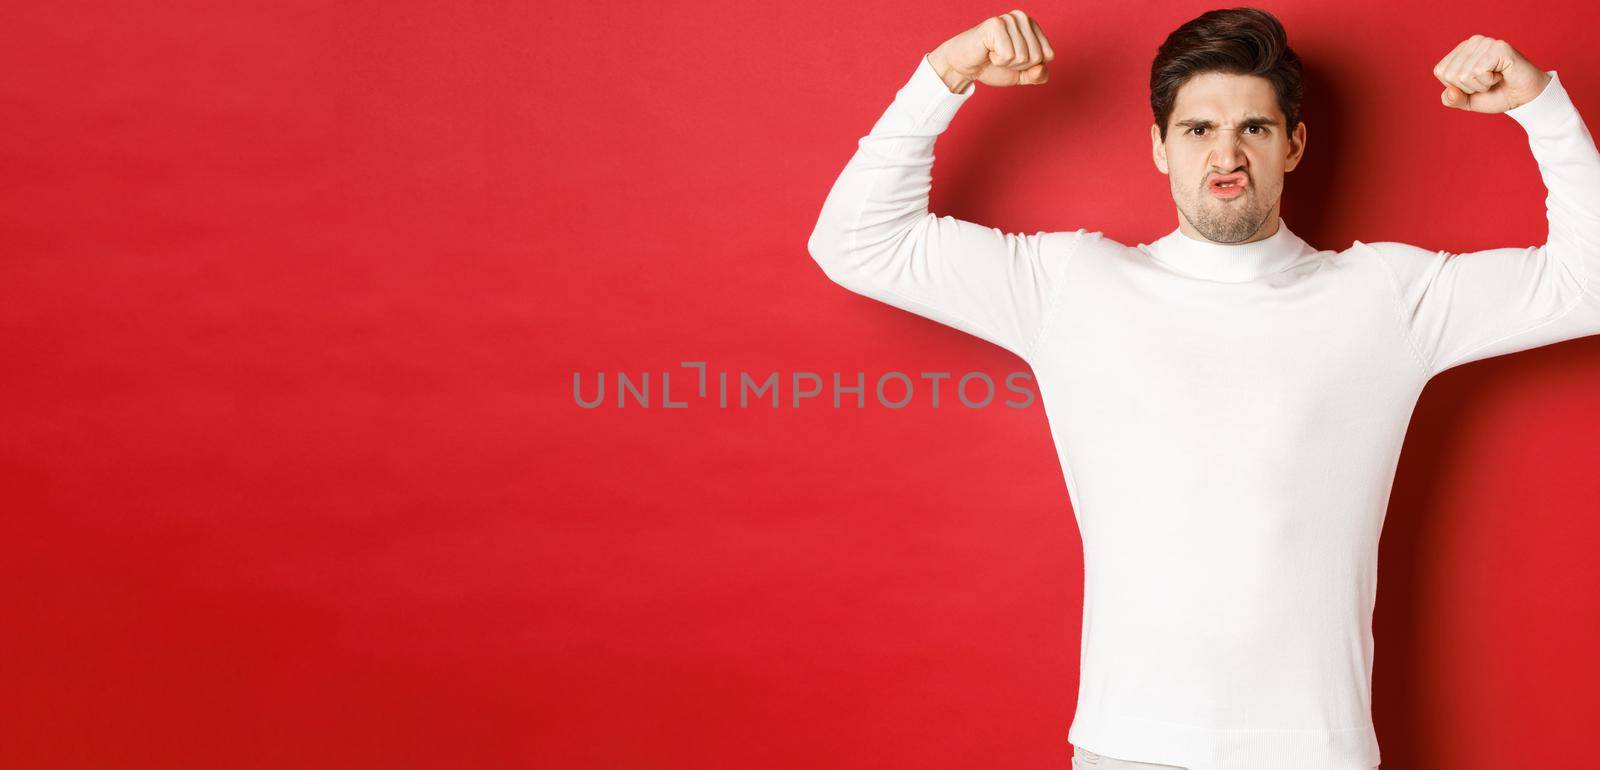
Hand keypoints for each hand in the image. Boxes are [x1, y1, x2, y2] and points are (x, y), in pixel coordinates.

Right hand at [927, 10, 1054, 92]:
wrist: (963, 67)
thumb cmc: (991, 66)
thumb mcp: (1021, 74)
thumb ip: (1038, 75)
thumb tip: (1041, 68)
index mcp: (1032, 26)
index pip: (1049, 55)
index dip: (1031, 66)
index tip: (1013, 60)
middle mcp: (1022, 18)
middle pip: (1037, 57)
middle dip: (1018, 66)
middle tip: (1001, 58)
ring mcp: (1009, 19)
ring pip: (1023, 57)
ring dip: (1006, 63)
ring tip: (993, 54)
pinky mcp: (995, 25)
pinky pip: (1008, 55)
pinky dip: (997, 60)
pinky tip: (988, 52)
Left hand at [1432, 35, 1550, 112]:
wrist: (1523, 98)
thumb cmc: (1496, 95)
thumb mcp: (1467, 101)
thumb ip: (1451, 99)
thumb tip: (1449, 91)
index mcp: (1461, 50)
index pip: (1440, 71)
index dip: (1456, 86)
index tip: (1475, 83)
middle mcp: (1472, 42)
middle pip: (1451, 74)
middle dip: (1469, 87)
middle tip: (1488, 82)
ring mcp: (1486, 42)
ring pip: (1464, 74)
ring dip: (1481, 85)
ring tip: (1495, 78)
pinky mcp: (1499, 47)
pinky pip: (1479, 71)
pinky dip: (1489, 81)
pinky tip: (1501, 75)